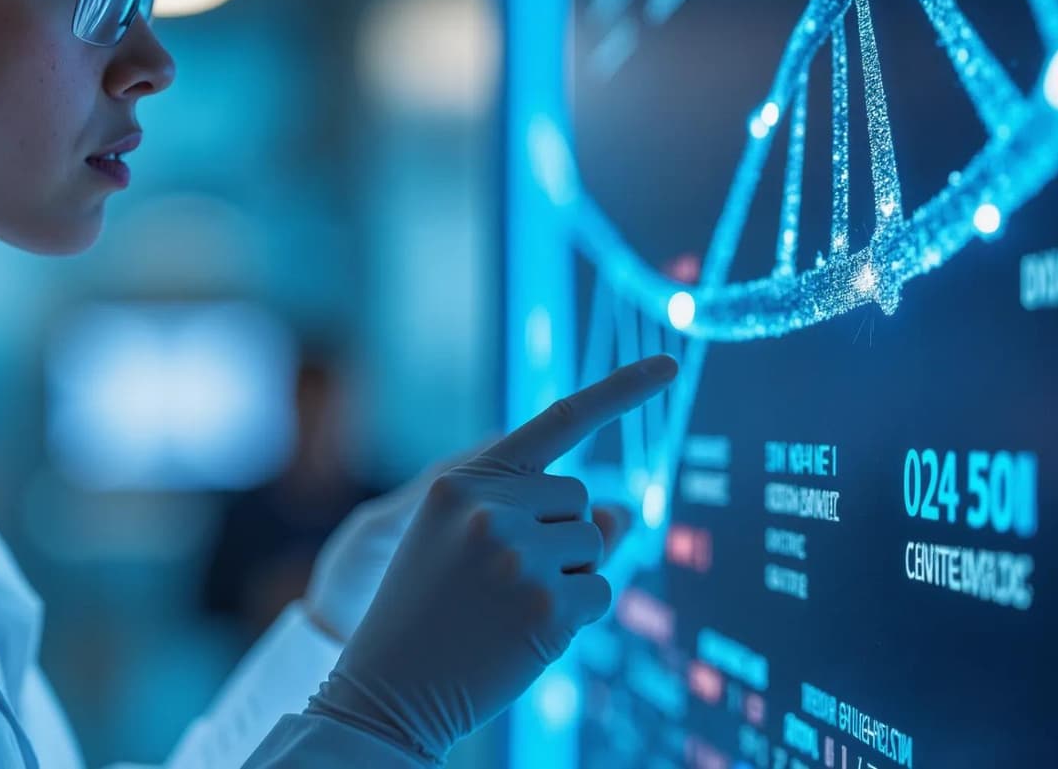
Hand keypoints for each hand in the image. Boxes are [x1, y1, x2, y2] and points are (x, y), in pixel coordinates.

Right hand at [304, 355, 676, 763]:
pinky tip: (524, 637)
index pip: (555, 424)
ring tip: (507, 610)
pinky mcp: (547, 606)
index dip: (620, 392)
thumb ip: (537, 516)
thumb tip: (622, 511)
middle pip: (580, 501)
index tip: (671, 365)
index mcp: (459, 483)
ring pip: (595, 547)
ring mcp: (519, 556)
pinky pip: (599, 595)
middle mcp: (489, 509)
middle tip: (504, 584)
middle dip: (562, 537)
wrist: (386, 692)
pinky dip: (575, 618)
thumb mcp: (467, 550)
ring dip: (568, 578)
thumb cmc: (428, 616)